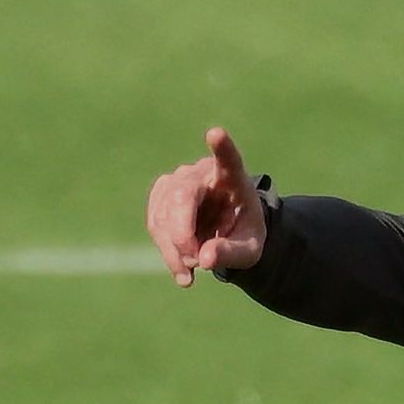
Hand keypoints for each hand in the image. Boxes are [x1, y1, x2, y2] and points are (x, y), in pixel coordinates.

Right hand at [145, 126, 270, 283]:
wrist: (228, 229)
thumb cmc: (243, 234)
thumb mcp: (249, 250)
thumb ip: (231, 253)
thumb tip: (204, 259)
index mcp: (233, 178)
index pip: (228, 159)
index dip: (222, 148)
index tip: (216, 134)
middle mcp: (202, 172)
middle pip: (181, 197)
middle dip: (183, 237)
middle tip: (197, 264)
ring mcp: (177, 180)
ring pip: (162, 216)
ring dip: (175, 251)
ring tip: (194, 268)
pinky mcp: (161, 194)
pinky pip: (155, 224)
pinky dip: (167, 252)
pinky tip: (183, 267)